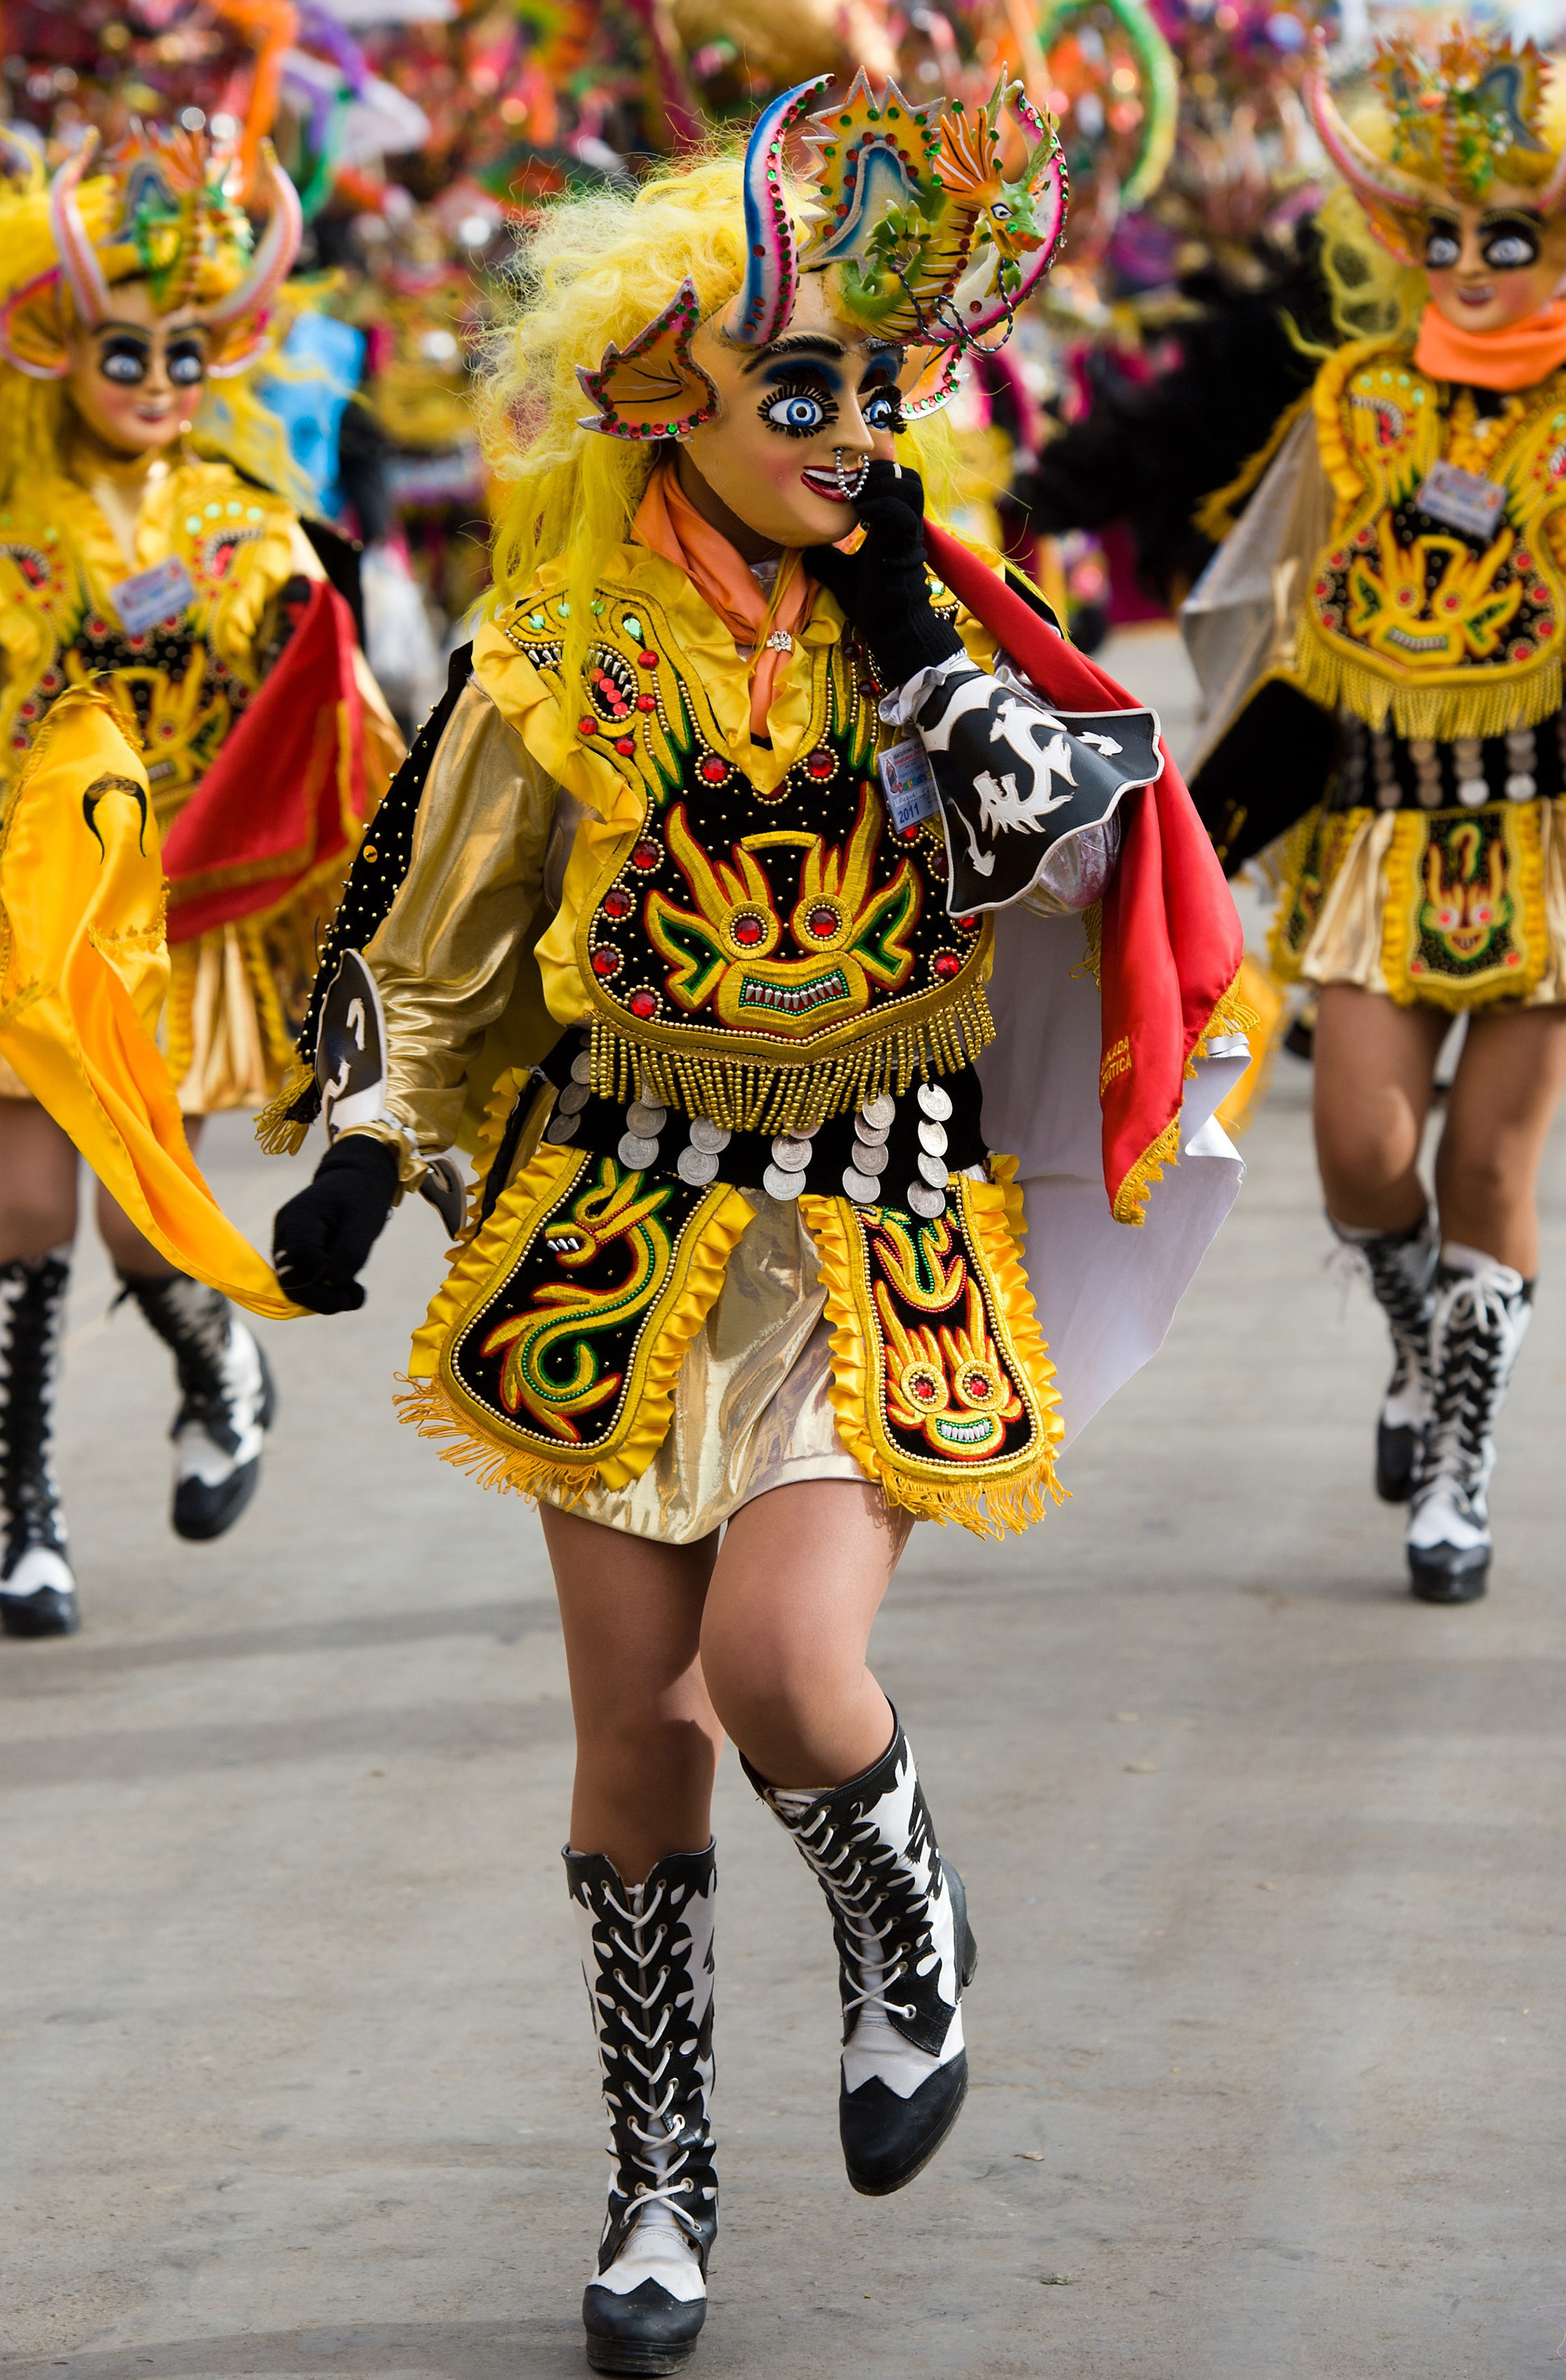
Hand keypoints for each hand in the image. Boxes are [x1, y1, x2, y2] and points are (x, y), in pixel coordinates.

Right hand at [273, 1135, 398, 1313]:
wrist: (355, 1183)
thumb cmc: (360, 1198)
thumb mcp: (363, 1221)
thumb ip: (350, 1252)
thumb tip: (336, 1284)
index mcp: (298, 1217)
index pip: (299, 1257)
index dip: (321, 1276)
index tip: (349, 1280)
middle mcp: (284, 1233)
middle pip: (290, 1279)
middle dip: (322, 1298)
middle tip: (353, 1299)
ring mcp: (285, 1246)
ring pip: (295, 1287)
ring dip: (325, 1298)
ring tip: (356, 1296)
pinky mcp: (295, 1258)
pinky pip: (304, 1283)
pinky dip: (326, 1292)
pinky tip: (351, 1292)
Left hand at [804, 459, 964, 688]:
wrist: (892, 627)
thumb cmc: (871, 602)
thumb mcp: (841, 573)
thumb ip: (827, 557)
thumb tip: (801, 547)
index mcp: (893, 525)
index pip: (895, 481)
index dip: (874, 473)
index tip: (847, 484)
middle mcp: (905, 523)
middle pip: (906, 476)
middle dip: (877, 471)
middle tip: (851, 484)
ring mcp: (907, 532)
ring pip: (907, 485)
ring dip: (879, 482)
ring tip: (855, 496)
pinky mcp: (903, 545)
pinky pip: (897, 510)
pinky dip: (878, 503)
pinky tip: (858, 512)